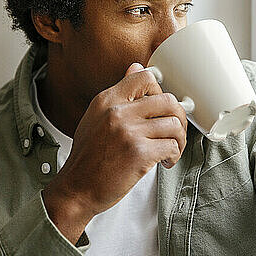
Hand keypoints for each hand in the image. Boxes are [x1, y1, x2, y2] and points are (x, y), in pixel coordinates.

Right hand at [43, 63, 186, 229]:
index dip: (160, 91)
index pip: (145, 77)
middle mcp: (118, 112)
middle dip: (178, 117)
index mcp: (107, 100)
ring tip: (168, 149)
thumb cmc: (88, 157)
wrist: (77, 188)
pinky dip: (173, 156)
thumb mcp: (96, 117)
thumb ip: (119, 94)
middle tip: (173, 131)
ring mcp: (129, 132)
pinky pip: (172, 146)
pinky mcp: (139, 153)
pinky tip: (164, 161)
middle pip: (168, 100)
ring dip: (178, 140)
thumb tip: (136, 67)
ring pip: (174, 124)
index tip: (160, 108)